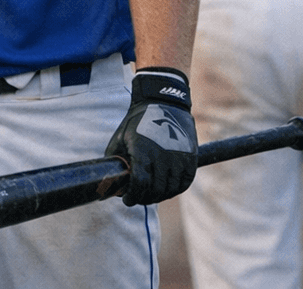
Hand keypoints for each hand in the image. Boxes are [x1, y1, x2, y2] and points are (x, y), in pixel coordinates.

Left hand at [104, 68, 197, 205]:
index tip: (127, 199)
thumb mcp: (120, 138)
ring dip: (159, 196)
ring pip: (171, 189)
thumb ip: (115, 161)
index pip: (140, 183)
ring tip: (150, 195)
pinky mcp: (190, 158)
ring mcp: (179, 157)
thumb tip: (112, 184)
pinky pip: (184, 183)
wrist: (164, 102)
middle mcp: (163, 155)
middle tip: (137, 198)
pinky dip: (174, 190)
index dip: (133, 196)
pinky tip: (165, 190)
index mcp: (143, 150)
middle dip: (144, 198)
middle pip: (156, 190)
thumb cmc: (137, 122)